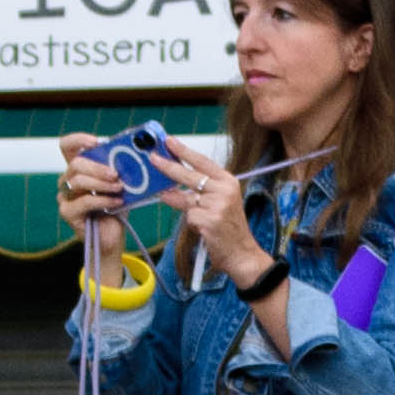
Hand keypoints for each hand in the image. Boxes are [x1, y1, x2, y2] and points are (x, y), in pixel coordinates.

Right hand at [54, 138, 130, 236]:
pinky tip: (116, 203)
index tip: (96, 142)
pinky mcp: (67, 212)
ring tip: (119, 188)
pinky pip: (84, 201)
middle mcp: (67, 180)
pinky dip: (103, 200)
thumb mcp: (119, 184)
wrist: (112, 237)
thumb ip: (119, 169)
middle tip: (116, 175)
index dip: (78, 139)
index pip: (68, 146)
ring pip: (78, 181)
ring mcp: (64, 197)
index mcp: (78, 169)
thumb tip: (132, 154)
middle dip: (98, 167)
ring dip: (102, 183)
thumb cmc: (115, 208)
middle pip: (76, 164)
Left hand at [162, 143, 268, 286]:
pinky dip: (192, 224)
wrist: (241, 253)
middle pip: (190, 175)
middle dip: (168, 166)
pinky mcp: (210, 220)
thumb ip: (197, 192)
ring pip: (187, 200)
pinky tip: (205, 230)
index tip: (169, 141)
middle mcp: (224, 189)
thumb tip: (169, 186)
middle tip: (153, 158)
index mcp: (228, 181)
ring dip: (187, 209)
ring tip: (201, 220)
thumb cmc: (228, 227)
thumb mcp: (218, 203)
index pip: (202, 161)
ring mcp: (218, 204)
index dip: (184, 151)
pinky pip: (189, 217)